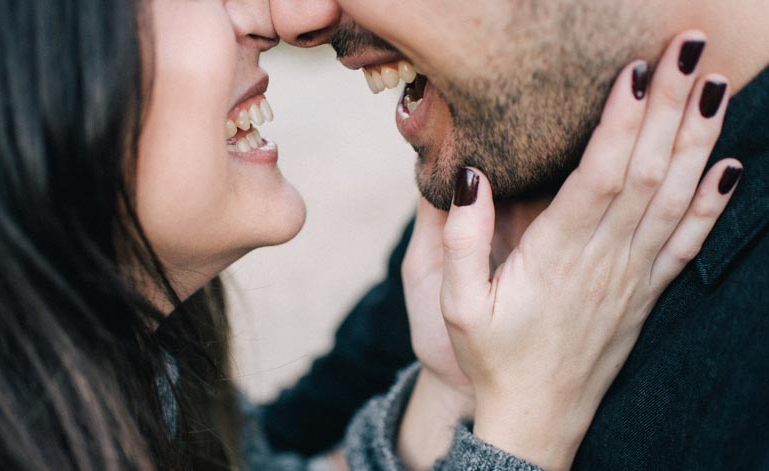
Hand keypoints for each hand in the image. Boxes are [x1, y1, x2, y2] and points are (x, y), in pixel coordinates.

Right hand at [425, 31, 738, 469]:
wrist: (537, 419)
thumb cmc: (492, 359)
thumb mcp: (456, 305)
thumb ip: (464, 240)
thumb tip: (473, 175)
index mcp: (558, 258)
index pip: (601, 177)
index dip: (622, 122)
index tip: (636, 72)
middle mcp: (606, 261)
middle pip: (649, 173)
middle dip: (671, 106)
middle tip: (688, 49)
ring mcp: (634, 278)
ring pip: (676, 198)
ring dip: (699, 139)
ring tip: (715, 85)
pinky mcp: (647, 293)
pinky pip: (690, 242)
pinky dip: (714, 203)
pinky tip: (731, 168)